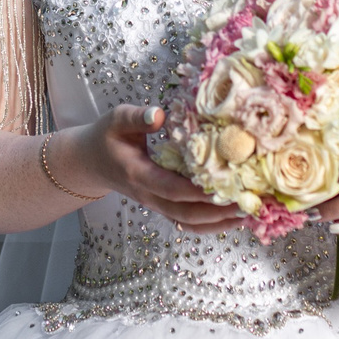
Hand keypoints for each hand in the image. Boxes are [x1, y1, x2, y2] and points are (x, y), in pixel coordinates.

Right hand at [68, 105, 246, 232]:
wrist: (90, 163)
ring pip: (190, 223)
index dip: (198, 191)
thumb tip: (160, 115)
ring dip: (219, 221)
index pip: (171, 189)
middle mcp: (150, 197)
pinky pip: (189, 222)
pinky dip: (212, 223)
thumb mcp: (116, 120)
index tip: (225, 186)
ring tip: (248, 212)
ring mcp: (157, 205)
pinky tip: (233, 216)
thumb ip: (137, 118)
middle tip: (248, 202)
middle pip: (186, 213)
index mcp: (138, 175)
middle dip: (218, 211)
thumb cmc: (106, 138)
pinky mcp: (164, 206)